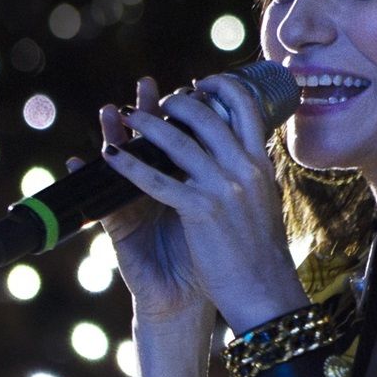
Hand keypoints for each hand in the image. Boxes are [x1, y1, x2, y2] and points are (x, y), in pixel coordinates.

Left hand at [96, 74, 303, 335]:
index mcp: (261, 164)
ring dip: (145, 123)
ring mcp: (222, 188)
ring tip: (125, 114)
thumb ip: (253, 174)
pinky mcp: (200, 210)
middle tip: (157, 100)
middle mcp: (244, 168)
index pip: (245, 107)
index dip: (220, 87)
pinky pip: (156, 180)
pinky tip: (110, 157)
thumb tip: (249, 151)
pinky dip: (129, 166)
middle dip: (176, 101)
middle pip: (206, 115)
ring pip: (178, 141)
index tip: (200, 83)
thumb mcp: (266, 201)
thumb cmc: (262, 253)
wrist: (265, 292)